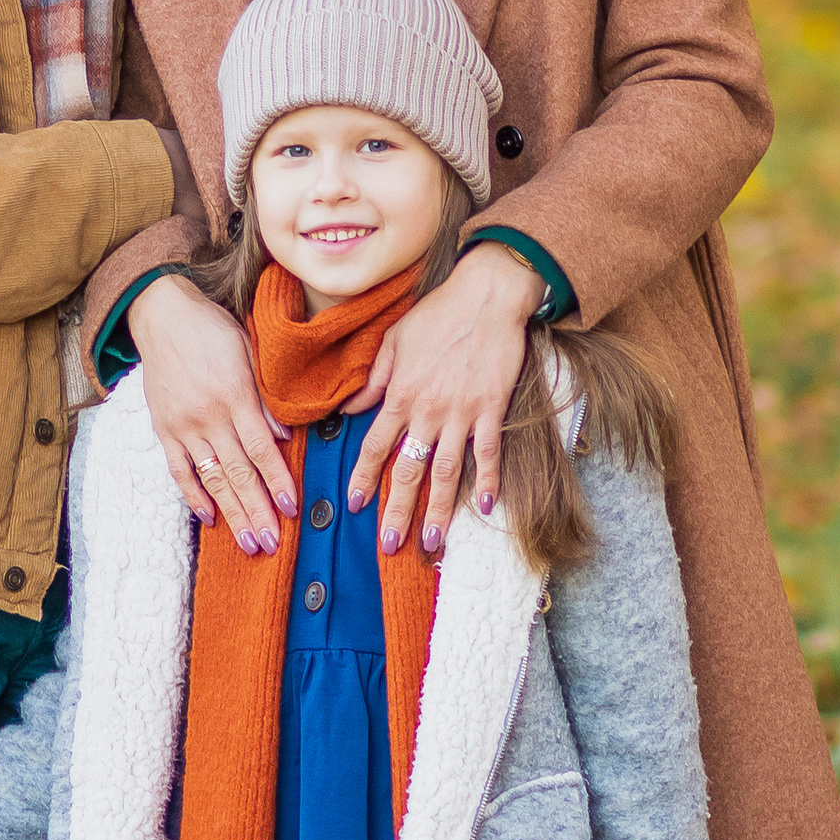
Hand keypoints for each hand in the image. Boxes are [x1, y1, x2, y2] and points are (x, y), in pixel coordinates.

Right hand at [126, 271, 295, 553]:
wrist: (161, 315)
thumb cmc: (213, 330)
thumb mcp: (249, 353)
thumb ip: (265, 399)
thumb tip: (284, 438)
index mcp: (234, 395)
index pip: (261, 448)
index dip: (278, 480)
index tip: (292, 508)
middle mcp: (207, 415)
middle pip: (238, 472)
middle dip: (257, 511)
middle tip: (272, 543)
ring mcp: (183, 425)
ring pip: (212, 478)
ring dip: (232, 513)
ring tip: (249, 542)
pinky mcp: (164, 429)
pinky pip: (179, 470)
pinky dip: (194, 496)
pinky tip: (210, 518)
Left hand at [348, 242, 542, 557]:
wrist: (486, 294)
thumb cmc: (437, 313)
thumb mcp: (393, 340)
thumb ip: (372, 379)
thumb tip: (348, 409)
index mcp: (399, 394)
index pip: (374, 446)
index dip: (363, 478)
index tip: (353, 505)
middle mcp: (427, 410)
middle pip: (408, 470)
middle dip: (397, 511)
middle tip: (390, 545)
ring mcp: (461, 412)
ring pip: (446, 470)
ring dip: (438, 509)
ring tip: (431, 540)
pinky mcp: (491, 408)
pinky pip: (488, 451)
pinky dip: (487, 480)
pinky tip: (483, 506)